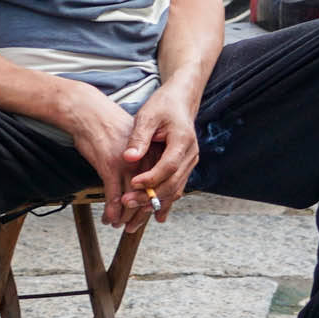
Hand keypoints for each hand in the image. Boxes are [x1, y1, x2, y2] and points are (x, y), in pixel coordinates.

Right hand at [50, 83, 152, 225]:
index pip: (159, 185)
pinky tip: (108, 219)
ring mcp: (128, 165)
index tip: (149, 216)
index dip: (154, 204)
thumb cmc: (107, 126)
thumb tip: (141, 175)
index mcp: (152, 153)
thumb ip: (140, 158)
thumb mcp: (131, 141)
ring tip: (121, 227)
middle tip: (133, 229)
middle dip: (140, 216)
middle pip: (148, 196)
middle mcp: (143, 160)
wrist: (89, 112)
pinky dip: (112, 211)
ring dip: (126, 217)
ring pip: (132, 199)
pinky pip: (114, 196)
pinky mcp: (110, 167)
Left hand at [111, 87, 203, 230]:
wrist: (180, 101)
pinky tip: (155, 215)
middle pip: (173, 182)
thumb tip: (129, 158)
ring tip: (134, 211)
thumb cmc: (163, 106)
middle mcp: (191, 154)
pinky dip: (165, 200)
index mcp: (182, 140)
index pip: (168, 166)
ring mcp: (190, 162)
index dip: (151, 178)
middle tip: (127, 203)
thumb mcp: (147, 116)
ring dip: (156, 201)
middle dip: (150, 196)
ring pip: (176, 189)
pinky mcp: (185, 167)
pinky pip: (176, 187)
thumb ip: (139, 137)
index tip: (132, 185)